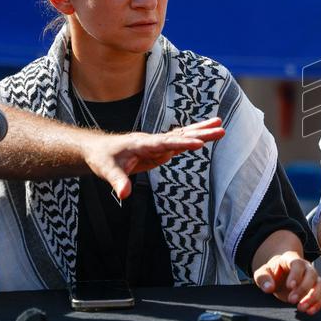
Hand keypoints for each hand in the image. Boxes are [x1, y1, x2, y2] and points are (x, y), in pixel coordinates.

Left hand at [82, 118, 225, 199]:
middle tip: (220, 129)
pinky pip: (180, 142)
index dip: (182, 143)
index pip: (165, 143)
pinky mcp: (161, 149)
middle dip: (200, 133)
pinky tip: (206, 134)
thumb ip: (118, 181)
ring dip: (202, 131)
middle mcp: (153, 140)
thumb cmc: (103, 158)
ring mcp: (158, 144)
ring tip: (221, 125)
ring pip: (183, 136)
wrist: (99, 149)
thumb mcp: (107, 171)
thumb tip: (125, 195)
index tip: (199, 143)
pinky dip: (194, 137)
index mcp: (142, 143)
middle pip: (180, 135)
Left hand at [253, 251, 320, 314]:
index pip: (297, 264)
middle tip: (291, 300)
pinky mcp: (316, 288)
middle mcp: (306, 267)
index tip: (290, 286)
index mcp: (291, 260)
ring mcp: (313, 277)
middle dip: (303, 288)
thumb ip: (263, 278)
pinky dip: (318, 304)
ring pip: (320, 284)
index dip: (296, 275)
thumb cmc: (272, 273)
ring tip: (300, 308)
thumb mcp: (262, 273)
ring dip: (313, 297)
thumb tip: (269, 288)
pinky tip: (309, 312)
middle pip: (312, 274)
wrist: (281, 274)